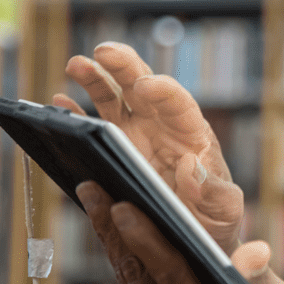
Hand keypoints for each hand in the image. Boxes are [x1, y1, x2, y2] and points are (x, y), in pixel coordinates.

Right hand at [57, 42, 242, 252]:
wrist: (195, 230)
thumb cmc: (215, 216)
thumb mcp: (224, 209)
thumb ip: (213, 192)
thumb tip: (190, 168)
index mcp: (192, 134)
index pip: (180, 104)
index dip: (164, 91)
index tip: (146, 85)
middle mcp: (163, 126)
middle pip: (143, 87)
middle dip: (125, 66)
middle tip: (105, 52)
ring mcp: (137, 134)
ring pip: (115, 97)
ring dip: (96, 78)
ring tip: (76, 64)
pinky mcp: (116, 147)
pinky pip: (94, 123)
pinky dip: (76, 112)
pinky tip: (59, 101)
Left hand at [76, 181, 283, 283]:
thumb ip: (260, 279)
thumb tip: (252, 250)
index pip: (170, 274)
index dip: (145, 238)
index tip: (120, 205)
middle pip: (136, 274)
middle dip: (110, 228)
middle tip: (91, 186)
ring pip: (130, 282)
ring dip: (112, 240)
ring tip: (96, 197)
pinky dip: (129, 258)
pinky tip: (120, 230)